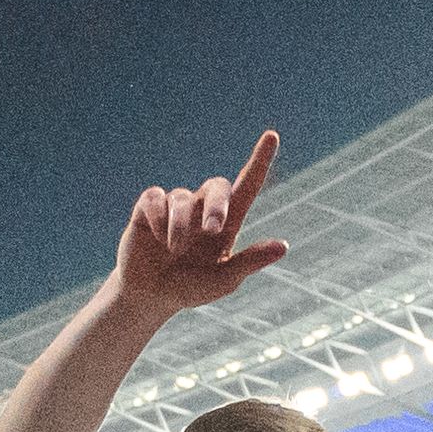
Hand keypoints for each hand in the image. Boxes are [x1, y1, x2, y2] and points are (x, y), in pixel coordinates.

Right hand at [105, 133, 288, 315]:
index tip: (271, 136)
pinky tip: (155, 237)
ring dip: (180, 228)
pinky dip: (157, 219)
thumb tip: (284, 246)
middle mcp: (203, 208)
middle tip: (213, 230)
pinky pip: (155, 199)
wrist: (148, 295)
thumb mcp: (223, 281)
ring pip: (183, 199)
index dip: (259, 160)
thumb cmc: (189, 288)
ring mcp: (176, 205)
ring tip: (174, 251)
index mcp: (227, 223)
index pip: (247, 185)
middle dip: (217, 205)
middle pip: (218, 186)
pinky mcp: (148, 206)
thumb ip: (250, 261)